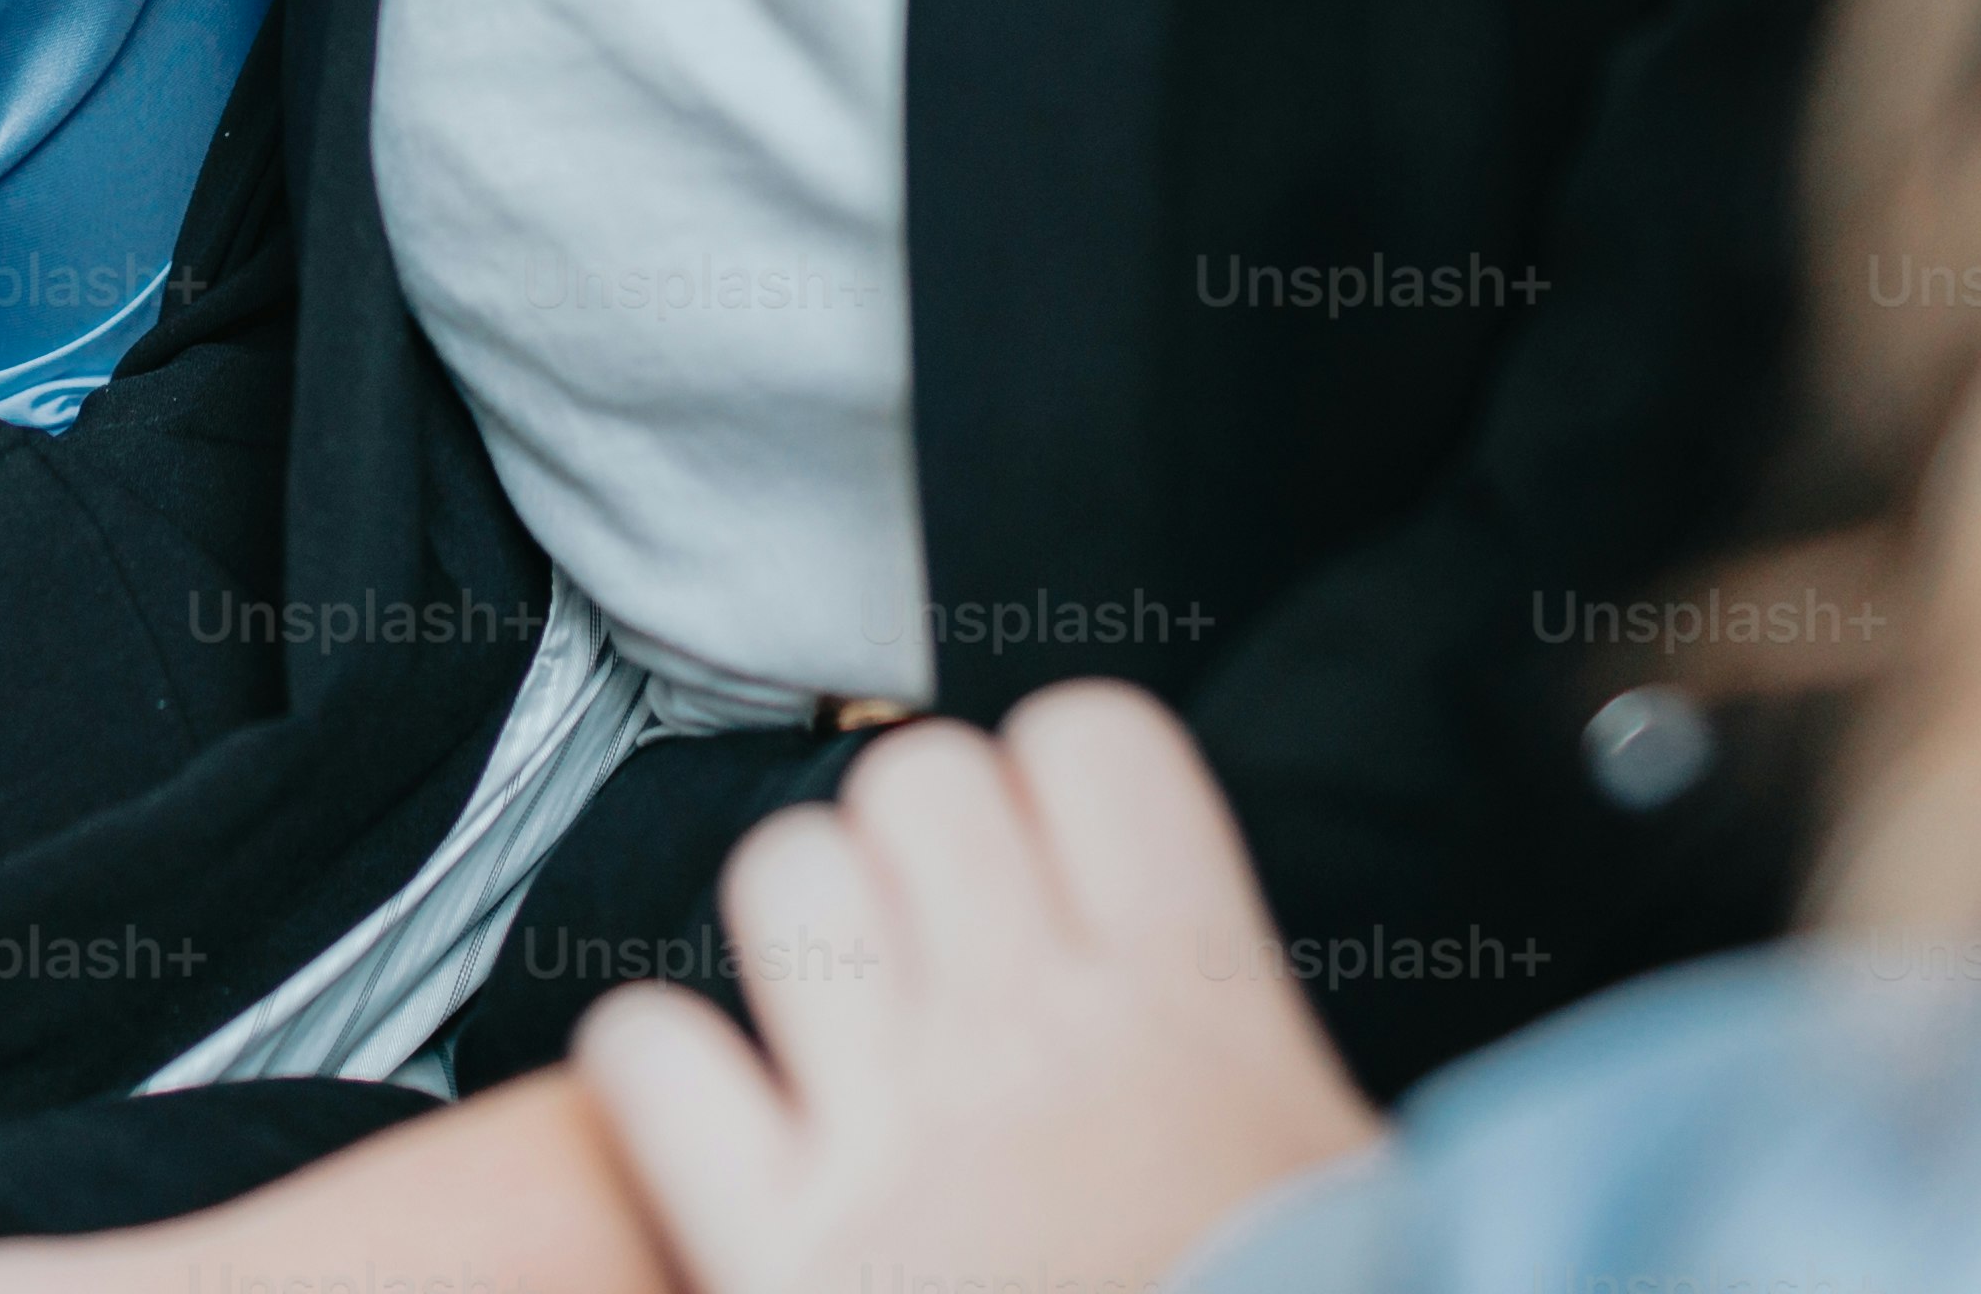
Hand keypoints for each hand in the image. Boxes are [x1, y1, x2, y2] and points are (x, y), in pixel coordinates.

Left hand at [572, 687, 1385, 1293]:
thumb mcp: (1331, 1159)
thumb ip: (1248, 1035)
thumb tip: (1205, 970)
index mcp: (1192, 1002)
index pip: (1092, 737)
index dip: (1061, 785)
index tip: (1062, 859)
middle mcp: (1030, 1034)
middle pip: (917, 777)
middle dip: (920, 847)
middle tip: (946, 952)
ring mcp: (894, 1132)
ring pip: (785, 873)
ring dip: (802, 933)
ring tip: (841, 1025)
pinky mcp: (774, 1246)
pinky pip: (650, 1053)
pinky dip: (666, 1076)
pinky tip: (727, 1126)